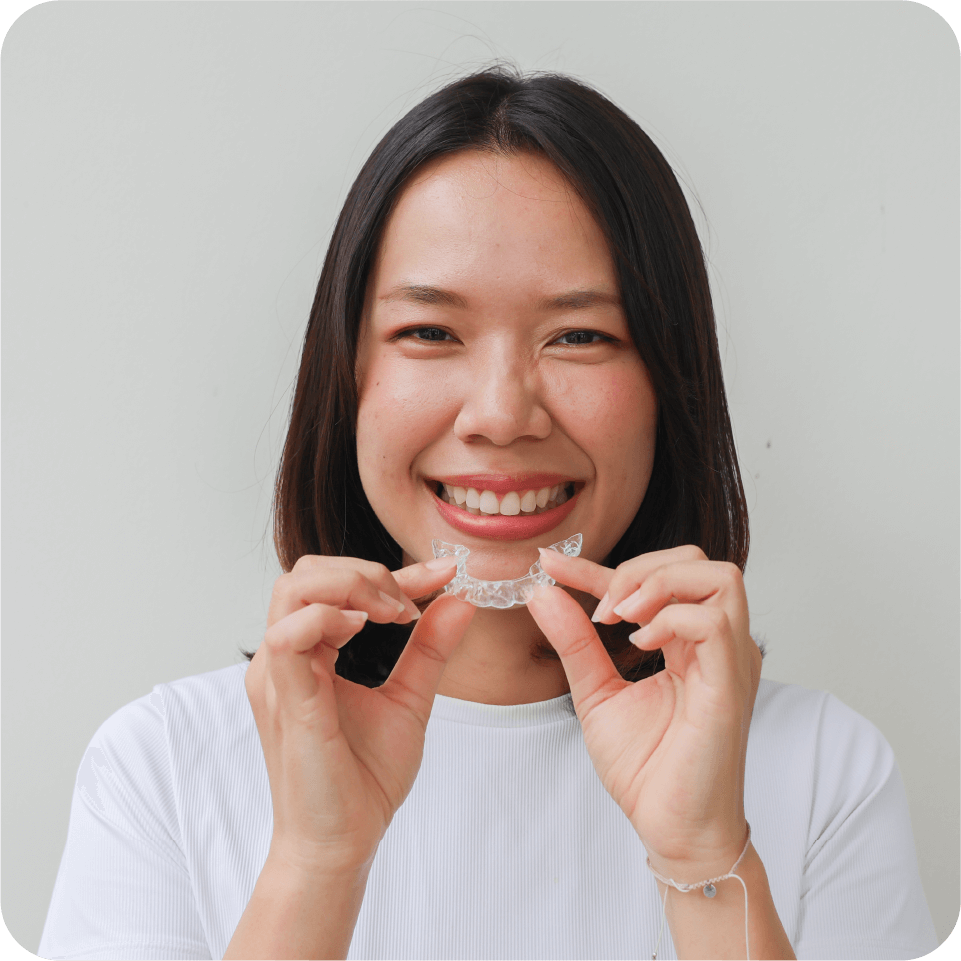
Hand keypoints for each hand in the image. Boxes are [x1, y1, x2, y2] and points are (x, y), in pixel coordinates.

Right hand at [245, 556, 474, 874]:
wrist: (342, 842)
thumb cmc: (364, 778)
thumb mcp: (408, 698)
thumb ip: (429, 649)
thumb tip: (460, 600)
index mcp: (309, 654)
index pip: (339, 586)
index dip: (395, 573)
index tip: (445, 572)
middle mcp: (285, 658)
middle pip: (306, 573)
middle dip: (365, 571)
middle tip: (409, 602)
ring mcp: (279, 676)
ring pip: (294, 590)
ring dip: (350, 585)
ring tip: (393, 612)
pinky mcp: (286, 699)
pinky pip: (288, 636)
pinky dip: (328, 618)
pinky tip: (365, 629)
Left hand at [528, 545, 760, 879]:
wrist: (671, 827)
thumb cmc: (647, 768)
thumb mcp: (596, 693)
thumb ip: (574, 642)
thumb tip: (542, 593)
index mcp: (689, 643)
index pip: (649, 580)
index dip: (596, 565)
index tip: (550, 563)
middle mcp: (717, 644)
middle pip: (697, 561)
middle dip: (639, 568)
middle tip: (601, 607)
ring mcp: (730, 661)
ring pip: (720, 578)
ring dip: (659, 584)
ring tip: (620, 619)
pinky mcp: (731, 685)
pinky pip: (714, 623)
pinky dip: (670, 620)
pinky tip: (639, 645)